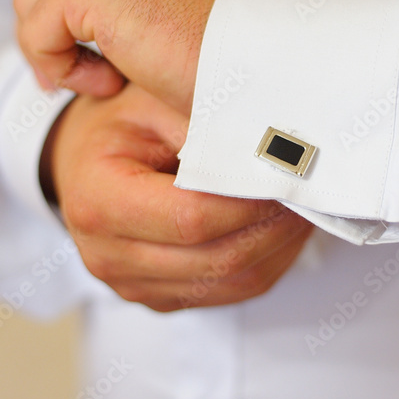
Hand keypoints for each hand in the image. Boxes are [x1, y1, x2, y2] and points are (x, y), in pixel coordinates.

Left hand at [14, 0, 246, 114]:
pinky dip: (61, 68)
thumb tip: (71, 14)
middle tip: (90, 75)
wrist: (261, 59)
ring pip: (31, 3)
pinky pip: (36, 32)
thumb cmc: (228, 46)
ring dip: (59, 52)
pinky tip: (110, 83)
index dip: (63, 9)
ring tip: (109, 80)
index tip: (89, 55)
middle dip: (53, 30)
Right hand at [45, 84, 312, 311]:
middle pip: (218, 259)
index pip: (192, 217)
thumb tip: (276, 146)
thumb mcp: (154, 100)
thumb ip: (207, 123)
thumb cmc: (120, 122)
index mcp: (96, 201)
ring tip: (304, 205)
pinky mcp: (161, 297)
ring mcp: (133, 285)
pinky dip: (267, 262)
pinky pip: (230, 293)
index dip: (250, 200)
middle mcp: (107, 255)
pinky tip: (283, 226)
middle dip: (274, 225)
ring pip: (232, 283)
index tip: (290, 175)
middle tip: (312, 190)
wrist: (85, 157)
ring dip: (279, 247)